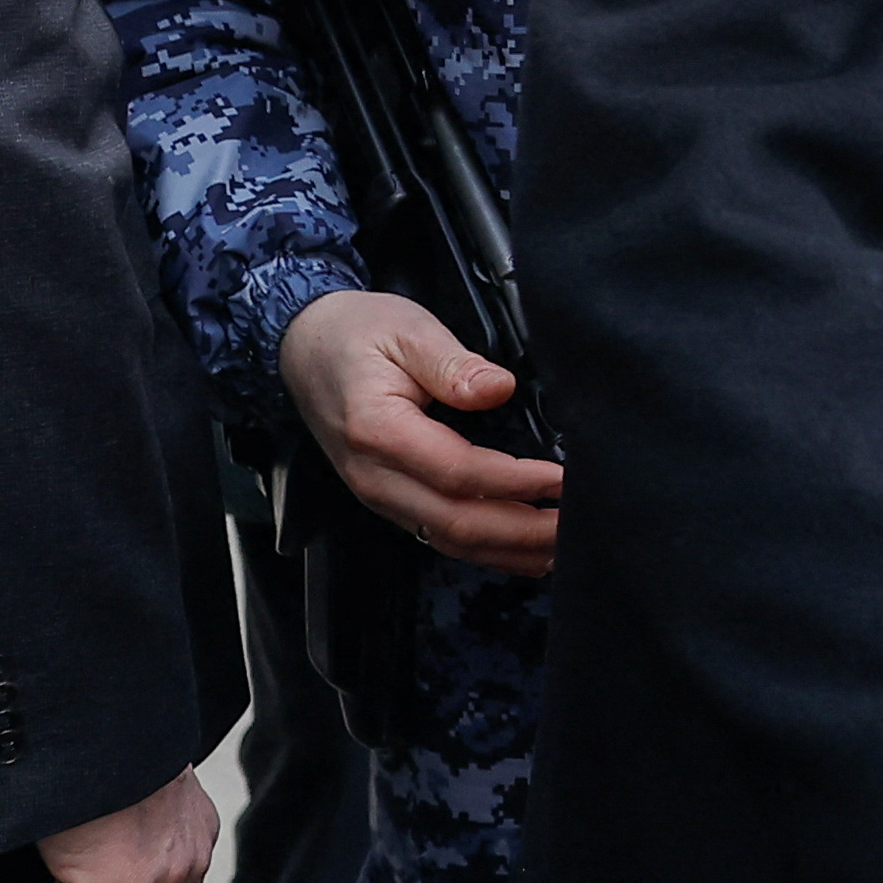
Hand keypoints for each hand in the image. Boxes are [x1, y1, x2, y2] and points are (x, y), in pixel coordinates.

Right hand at [280, 288, 561, 574]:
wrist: (304, 347)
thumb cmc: (356, 332)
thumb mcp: (407, 329)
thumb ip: (453, 362)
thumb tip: (499, 389)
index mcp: (378, 431)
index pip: (458, 473)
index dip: (514, 482)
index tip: (561, 479)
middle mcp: (376, 476)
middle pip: (457, 522)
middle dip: (523, 531)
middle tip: (577, 527)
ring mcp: (379, 495)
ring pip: (450, 540)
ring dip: (510, 551)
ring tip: (563, 547)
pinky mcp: (390, 500)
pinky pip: (440, 536)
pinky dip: (487, 551)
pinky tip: (525, 553)